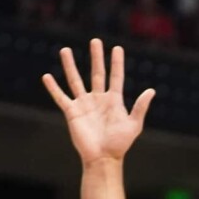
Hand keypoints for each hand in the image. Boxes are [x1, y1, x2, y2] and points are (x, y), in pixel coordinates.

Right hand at [42, 39, 155, 165]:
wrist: (103, 158)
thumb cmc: (120, 144)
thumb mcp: (134, 125)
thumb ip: (140, 107)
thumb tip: (151, 90)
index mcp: (114, 101)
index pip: (116, 77)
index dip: (116, 63)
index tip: (117, 48)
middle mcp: (98, 99)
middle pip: (96, 73)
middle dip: (96, 57)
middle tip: (95, 41)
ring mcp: (84, 104)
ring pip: (76, 80)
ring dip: (70, 65)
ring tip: (65, 50)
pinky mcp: (72, 112)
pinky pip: (61, 97)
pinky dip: (53, 87)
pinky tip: (47, 76)